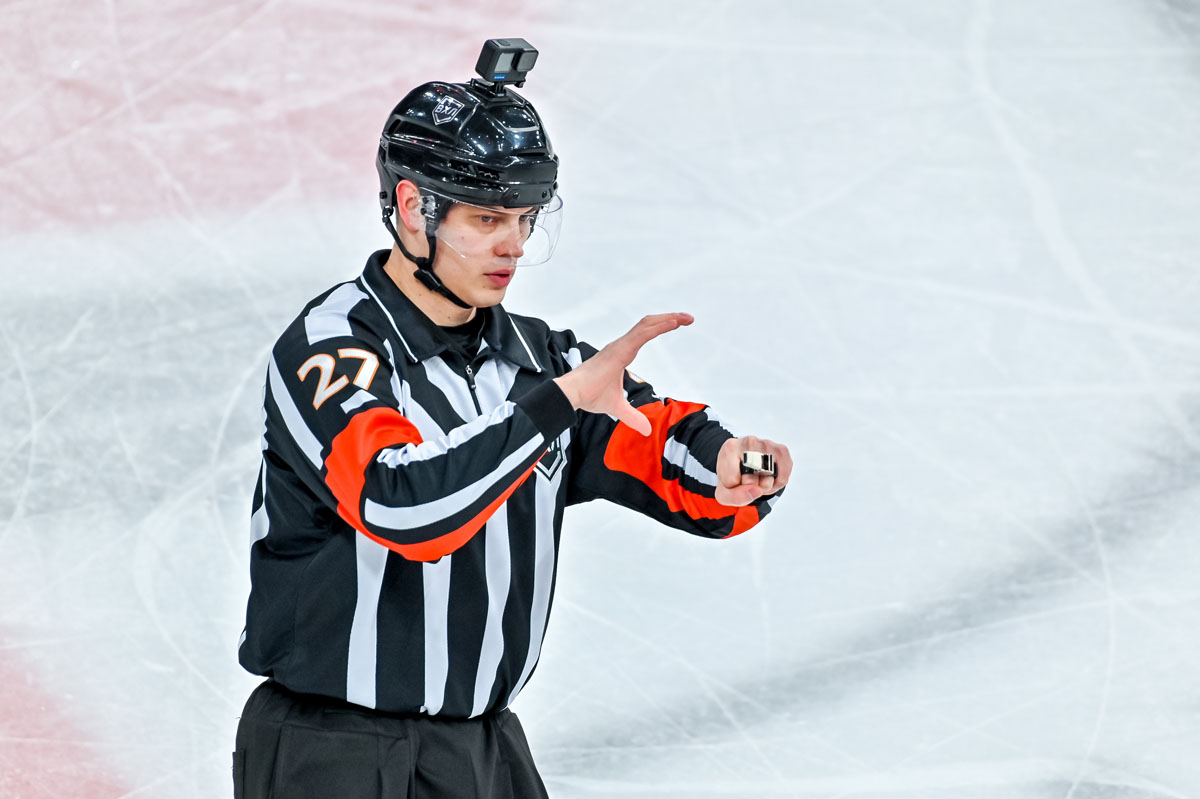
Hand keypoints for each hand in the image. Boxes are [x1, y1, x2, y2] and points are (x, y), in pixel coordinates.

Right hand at [554, 313, 693, 435]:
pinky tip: (673, 323)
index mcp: (621, 353)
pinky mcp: (619, 350)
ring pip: (647, 326)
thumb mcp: (618, 408)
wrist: (573, 395)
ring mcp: (619, 346)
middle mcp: (621, 345)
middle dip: (668, 319)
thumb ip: (632, 417)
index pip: (644, 334)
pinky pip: (642, 334)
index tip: (678, 324)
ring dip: (667, 320)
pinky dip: (659, 327)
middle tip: (688, 318)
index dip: (661, 327)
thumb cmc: (589, 396)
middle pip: (648, 325)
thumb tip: (646, 430)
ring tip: (685, 318)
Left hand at [715, 436, 791, 505]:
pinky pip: (783, 478)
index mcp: (730, 448)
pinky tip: (769, 478)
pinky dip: (777, 484)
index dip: (734, 487)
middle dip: (751, 488)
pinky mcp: (781, 450)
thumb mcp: (723, 492)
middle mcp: (749, 442)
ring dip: (765, 487)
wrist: (742, 463)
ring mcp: (767, 444)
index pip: (733, 480)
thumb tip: (757, 491)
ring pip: (768, 481)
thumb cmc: (733, 476)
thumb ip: (735, 497)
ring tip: (758, 480)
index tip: (734, 478)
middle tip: (747, 479)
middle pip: (752, 481)